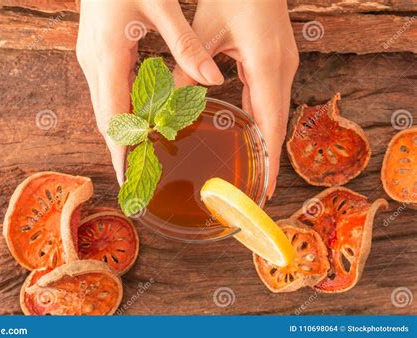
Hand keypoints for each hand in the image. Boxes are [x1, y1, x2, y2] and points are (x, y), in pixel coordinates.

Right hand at [76, 0, 223, 184]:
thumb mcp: (161, 5)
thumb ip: (185, 45)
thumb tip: (212, 80)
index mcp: (109, 54)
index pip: (113, 117)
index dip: (121, 150)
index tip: (129, 177)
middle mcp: (94, 62)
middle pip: (107, 119)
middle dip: (122, 150)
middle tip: (140, 178)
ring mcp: (91, 59)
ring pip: (106, 108)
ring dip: (123, 134)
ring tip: (142, 158)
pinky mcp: (96, 54)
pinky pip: (108, 93)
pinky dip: (123, 113)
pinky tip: (140, 122)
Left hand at [173, 0, 298, 197]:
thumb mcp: (207, 30)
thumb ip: (190, 67)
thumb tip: (172, 101)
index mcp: (267, 63)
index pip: (271, 122)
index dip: (271, 159)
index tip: (268, 189)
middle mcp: (282, 68)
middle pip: (276, 123)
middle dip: (268, 157)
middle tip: (256, 190)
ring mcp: (283, 64)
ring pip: (274, 111)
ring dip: (264, 139)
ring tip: (253, 168)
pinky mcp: (276, 60)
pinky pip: (268, 96)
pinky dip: (259, 117)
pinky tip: (247, 129)